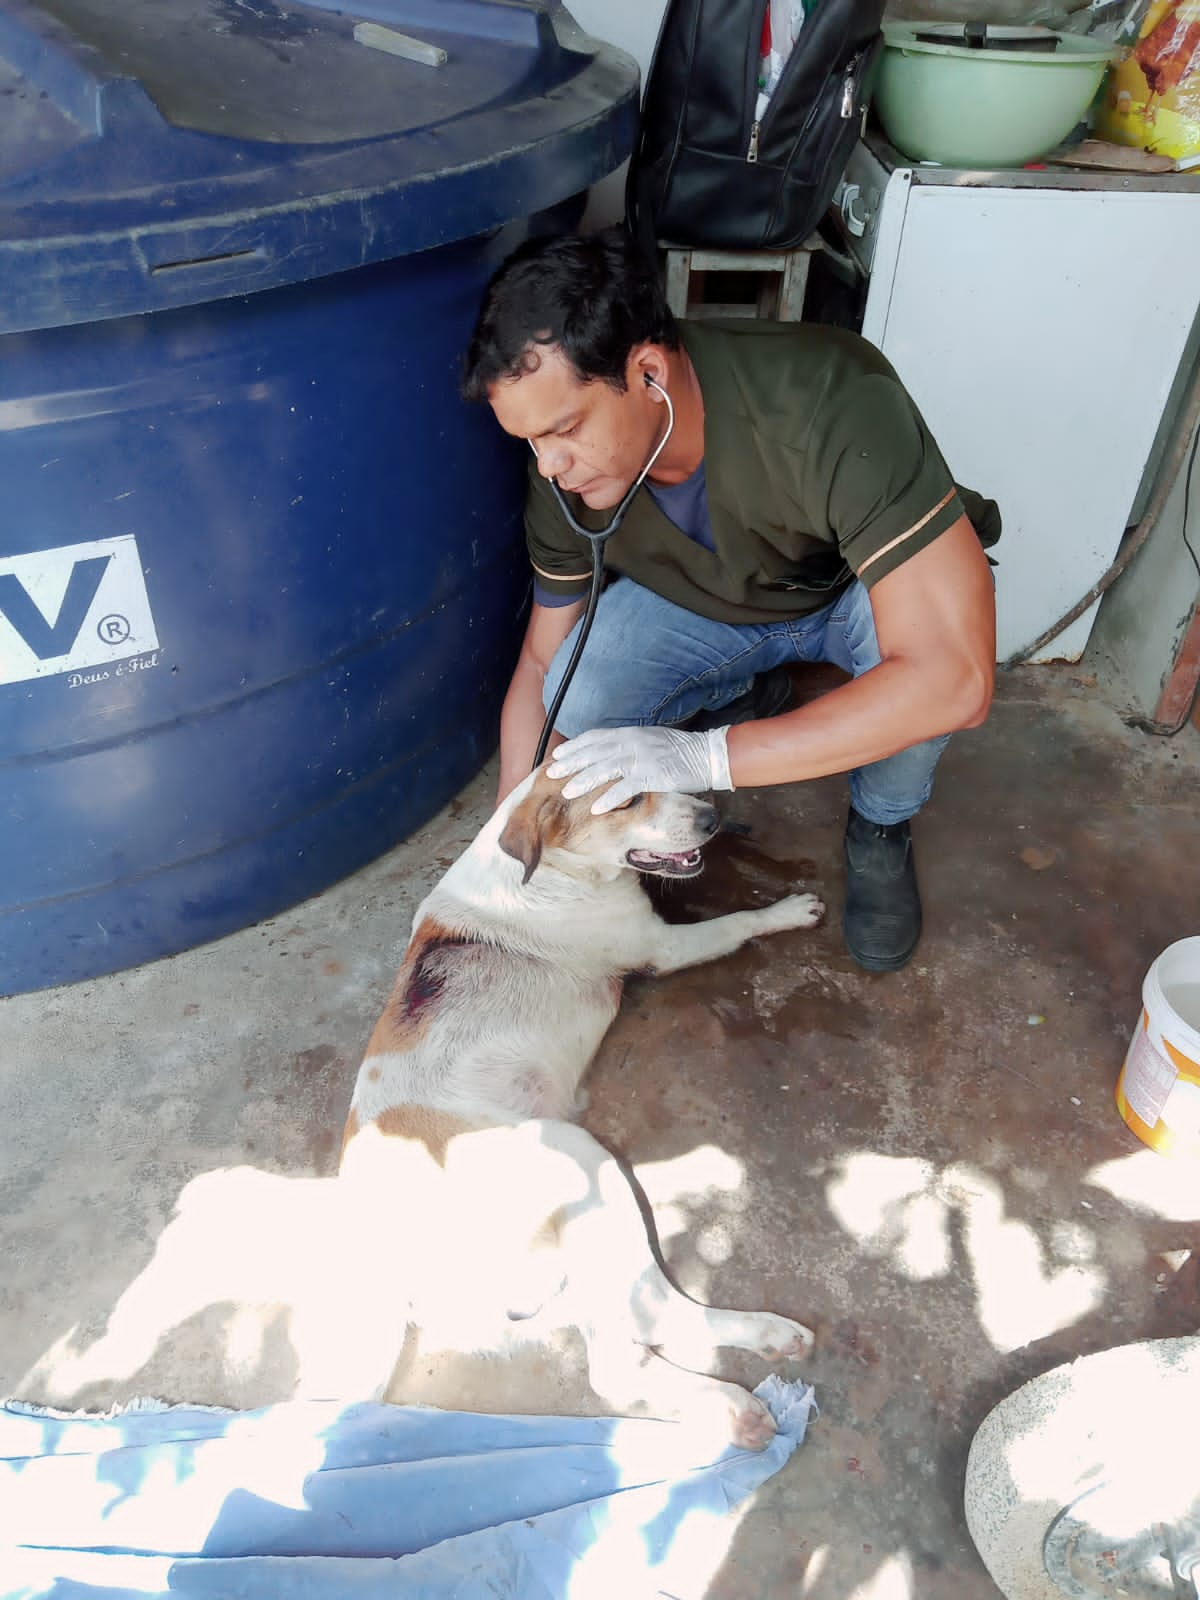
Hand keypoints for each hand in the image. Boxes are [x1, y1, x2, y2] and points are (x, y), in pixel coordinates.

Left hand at [547, 725, 732, 813]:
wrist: (706, 755)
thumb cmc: (678, 750)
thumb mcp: (649, 740)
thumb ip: (629, 745)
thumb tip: (610, 752)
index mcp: (629, 733)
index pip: (595, 738)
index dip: (574, 746)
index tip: (558, 755)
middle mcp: (631, 743)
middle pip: (594, 753)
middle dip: (571, 764)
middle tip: (552, 775)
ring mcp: (641, 759)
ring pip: (605, 769)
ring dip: (584, 781)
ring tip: (567, 792)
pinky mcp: (652, 776)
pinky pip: (626, 788)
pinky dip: (610, 798)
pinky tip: (597, 808)